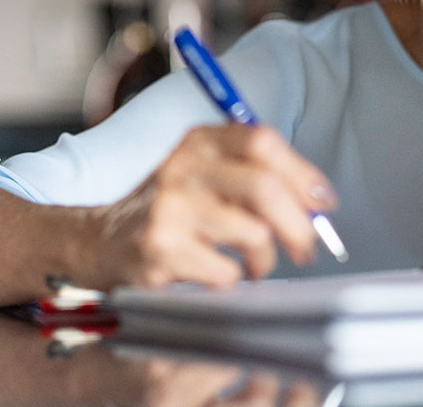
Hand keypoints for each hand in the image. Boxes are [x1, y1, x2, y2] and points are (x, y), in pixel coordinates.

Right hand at [79, 124, 337, 289]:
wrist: (100, 241)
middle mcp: (183, 167)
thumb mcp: (204, 175)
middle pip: (265, 188)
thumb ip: (256, 178)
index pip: (263, 142)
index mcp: (199, 142)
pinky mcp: (160, 250)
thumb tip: (318, 203)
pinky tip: (216, 274)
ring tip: (254, 266)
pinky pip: (225, 271)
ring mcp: (169, 208)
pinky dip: (232, 280)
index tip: (322, 203)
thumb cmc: (168, 211)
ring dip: (265, 260)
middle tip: (305, 249)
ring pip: (252, 233)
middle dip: (298, 226)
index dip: (303, 174)